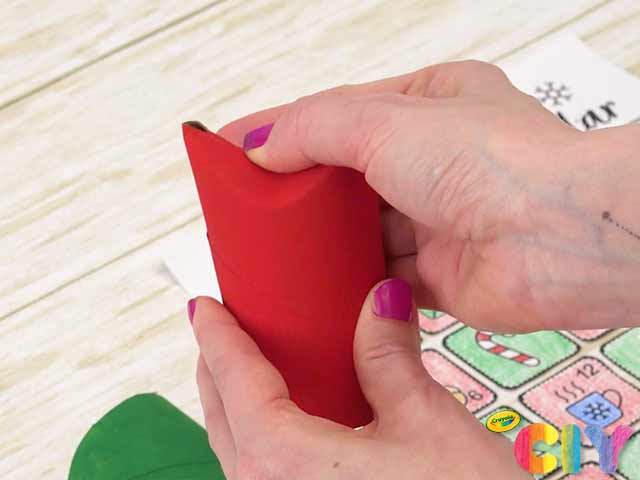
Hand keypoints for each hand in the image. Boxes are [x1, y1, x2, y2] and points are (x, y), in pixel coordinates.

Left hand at [190, 282, 530, 479]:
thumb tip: (382, 298)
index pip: (235, 381)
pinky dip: (260, 435)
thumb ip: (389, 354)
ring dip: (236, 404)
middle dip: (217, 368)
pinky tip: (289, 420)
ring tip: (250, 368)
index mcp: (284, 461)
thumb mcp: (426, 420)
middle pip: (223, 417)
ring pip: (238, 450)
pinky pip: (262, 474)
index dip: (217, 337)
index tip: (203, 307)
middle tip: (224, 329)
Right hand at [219, 61, 639, 332]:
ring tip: (269, 249)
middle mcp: (435, 160)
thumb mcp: (385, 121)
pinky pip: (378, 277)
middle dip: (297, 190)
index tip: (231, 147)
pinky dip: (347, 282)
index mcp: (428, 104)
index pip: (337, 115)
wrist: (556, 240)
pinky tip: (312, 285)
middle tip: (244, 206)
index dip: (281, 129)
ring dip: (320, 240)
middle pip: (346, 176)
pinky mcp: (437, 273)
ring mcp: (436, 218)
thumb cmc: (491, 161)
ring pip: (359, 230)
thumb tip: (261, 148)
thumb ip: (315, 128)